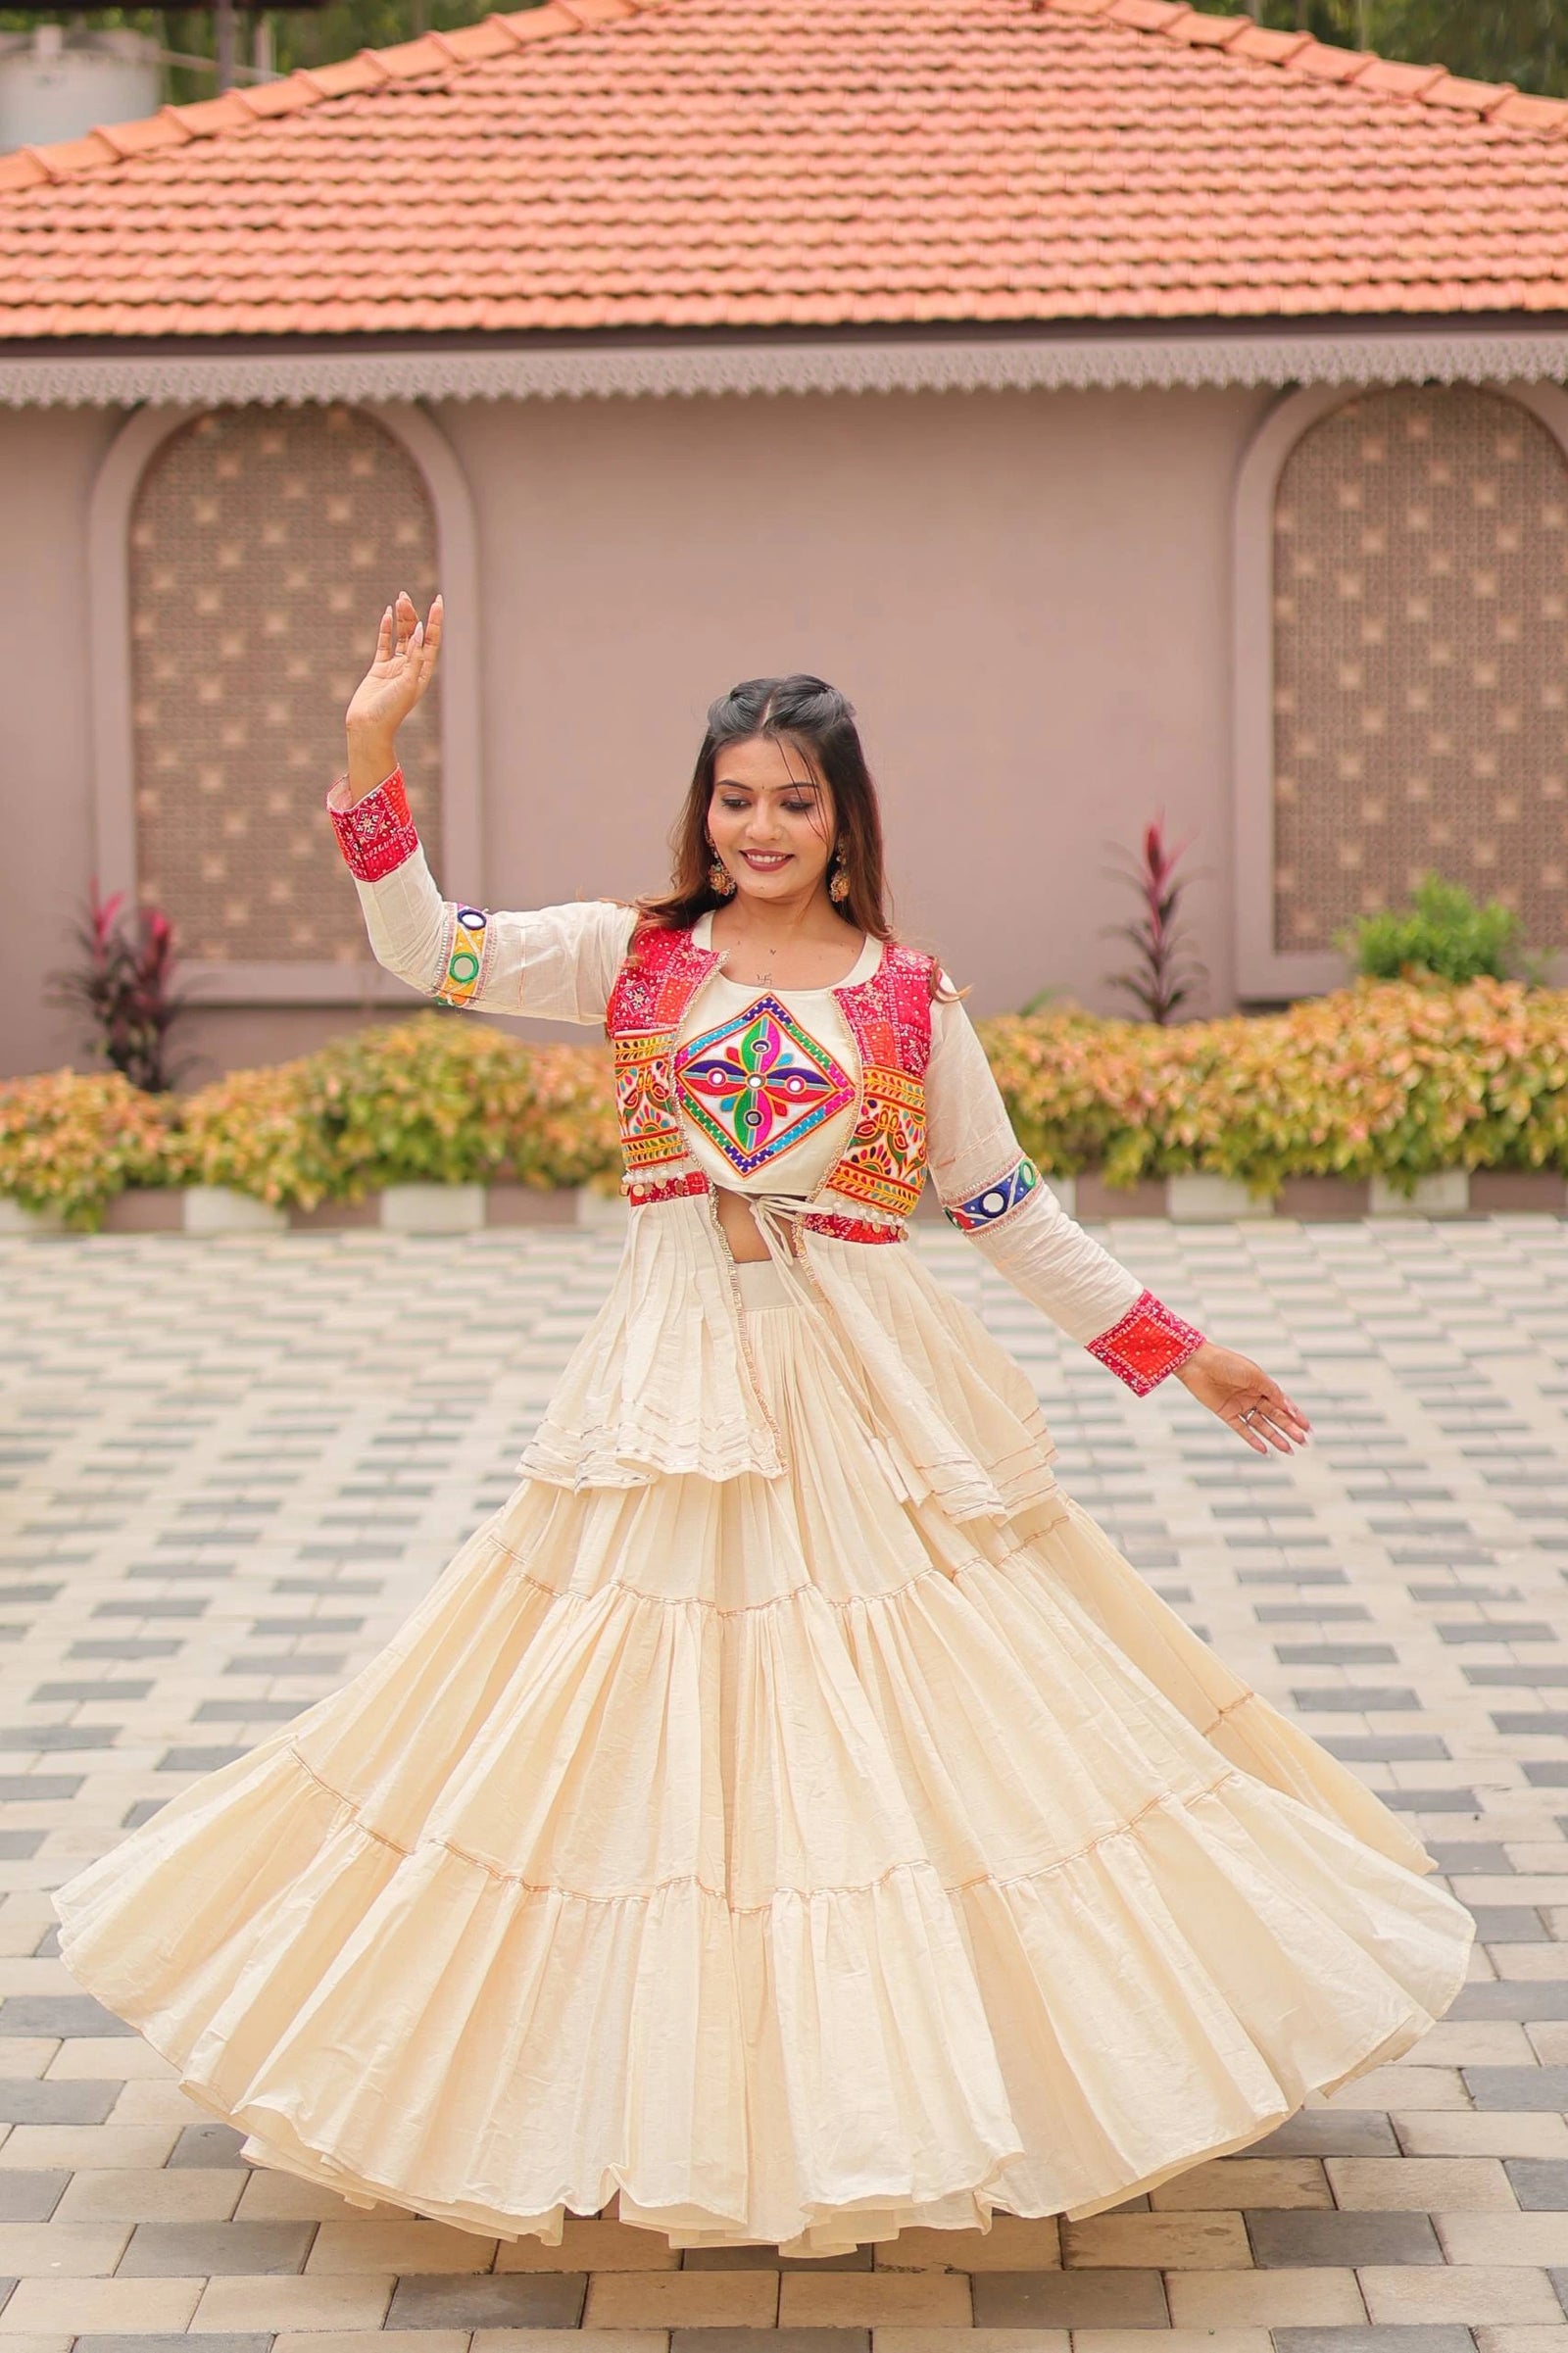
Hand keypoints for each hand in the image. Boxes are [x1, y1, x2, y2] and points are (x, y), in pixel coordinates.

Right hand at [343, 591, 442, 796]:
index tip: (438, 601)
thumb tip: (419, 631)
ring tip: (399, 599)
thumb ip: (413, 657)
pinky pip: (384, 645)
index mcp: (422, 672)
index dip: (435, 621)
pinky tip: (387, 614)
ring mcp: (395, 668)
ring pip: (400, 637)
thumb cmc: (391, 710)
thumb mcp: (407, 683)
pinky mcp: (379, 669)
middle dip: (412, 615)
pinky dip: (385, 630)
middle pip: (415, 635)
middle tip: (405, 596)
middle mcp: (411, 668)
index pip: (431, 641)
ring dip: (400, 619)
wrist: (368, 726)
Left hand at [1175, 1340, 1310, 1454]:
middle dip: (1289, 1429)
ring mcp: (1239, 1405)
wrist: (1198, 1363)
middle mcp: (1252, 1396)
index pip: (1282, 1403)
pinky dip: (1253, 1439)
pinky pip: (1242, 1429)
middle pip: (1275, 1416)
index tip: (1308, 1428)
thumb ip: (1272, 1392)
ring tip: (1288, 1449)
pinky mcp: (1226, 1413)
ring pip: (1261, 1425)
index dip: (1296, 1416)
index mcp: (1261, 1384)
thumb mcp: (1255, 1375)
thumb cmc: (1227, 1363)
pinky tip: (1264, 1449)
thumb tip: (1289, 1407)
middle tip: (1303, 1442)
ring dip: (1275, 1437)